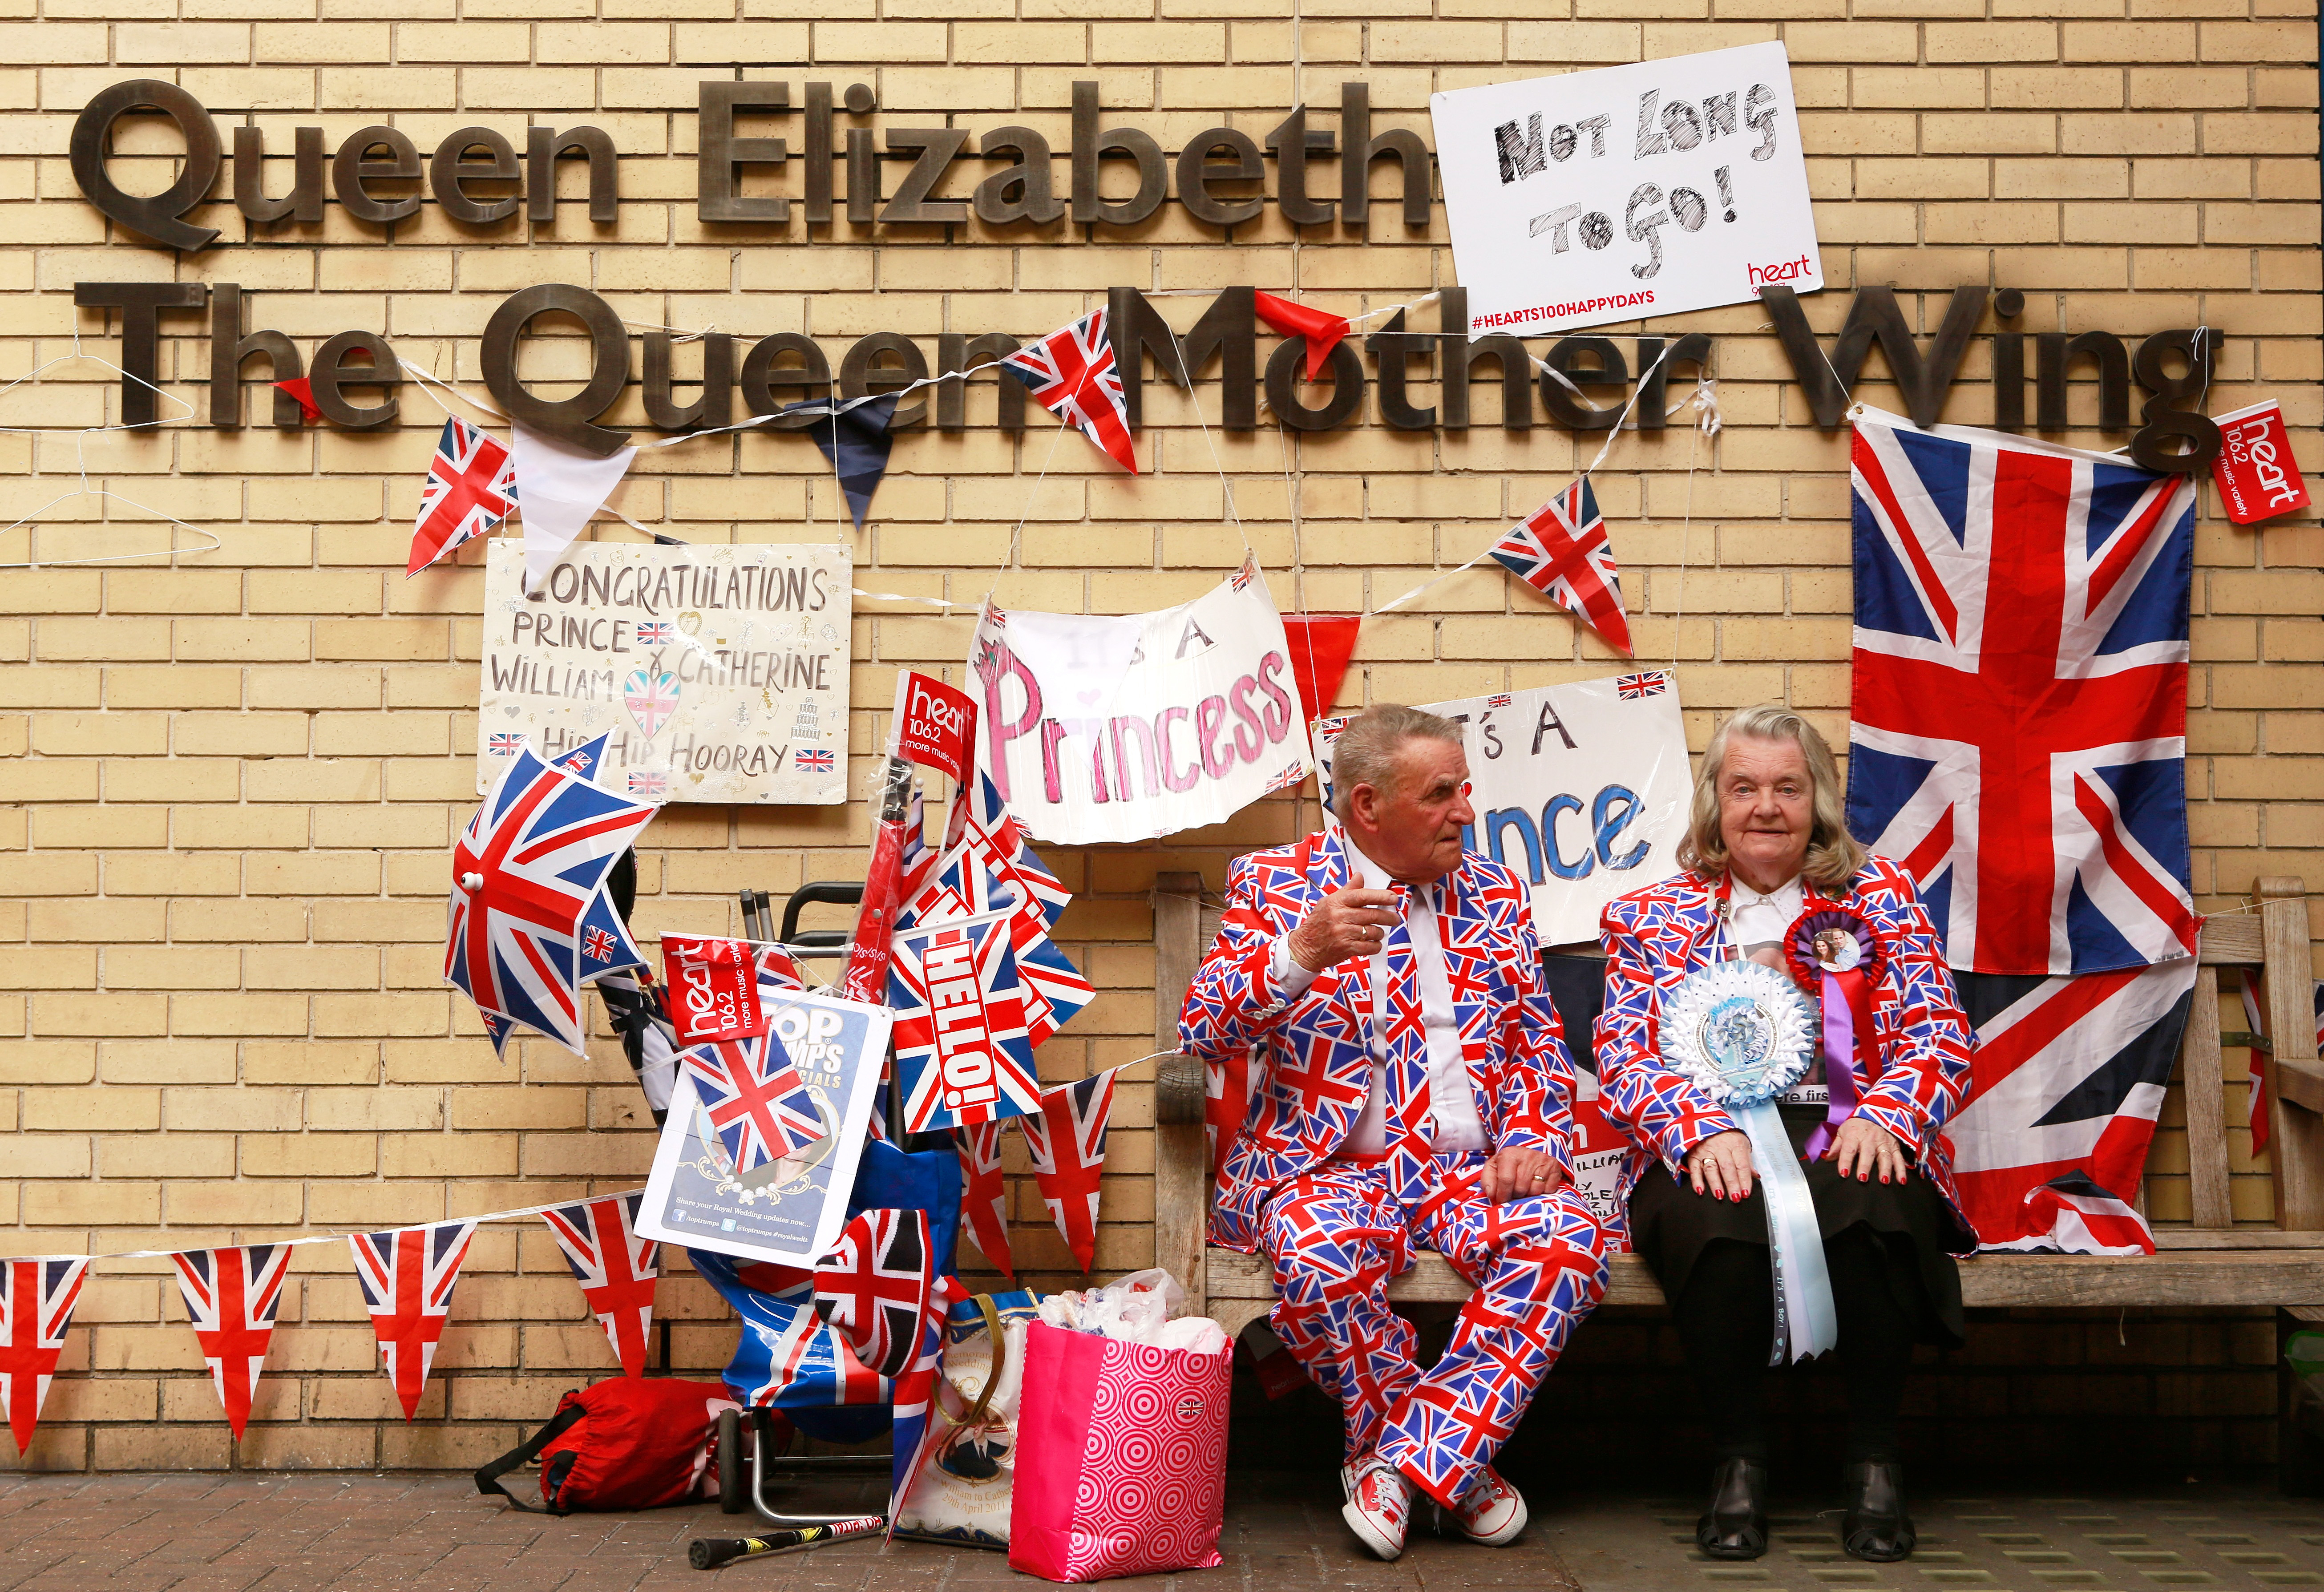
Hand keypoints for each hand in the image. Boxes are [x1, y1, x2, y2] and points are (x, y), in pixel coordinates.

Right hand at [1286, 887, 1402, 971]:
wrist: (1304, 947)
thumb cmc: (1317, 923)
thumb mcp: (1328, 902)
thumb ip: (1347, 891)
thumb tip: (1359, 877)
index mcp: (1336, 902)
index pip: (1362, 896)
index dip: (1380, 896)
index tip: (1393, 898)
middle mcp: (1339, 917)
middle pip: (1371, 915)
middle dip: (1388, 917)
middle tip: (1394, 918)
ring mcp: (1342, 933)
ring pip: (1372, 932)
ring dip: (1379, 933)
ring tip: (1378, 932)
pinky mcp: (1345, 948)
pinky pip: (1368, 947)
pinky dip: (1375, 946)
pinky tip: (1374, 943)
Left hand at [1481, 1146, 1563, 1202]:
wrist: (1527, 1154)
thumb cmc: (1508, 1165)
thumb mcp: (1493, 1168)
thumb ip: (1488, 1181)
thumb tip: (1492, 1194)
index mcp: (1509, 1154)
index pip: (1506, 1180)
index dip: (1503, 1195)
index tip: (1502, 1200)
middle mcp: (1527, 1155)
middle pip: (1521, 1188)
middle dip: (1516, 1195)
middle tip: (1514, 1193)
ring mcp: (1543, 1160)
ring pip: (1535, 1190)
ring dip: (1529, 1194)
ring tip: (1525, 1188)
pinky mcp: (1554, 1167)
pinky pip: (1549, 1190)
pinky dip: (1543, 1192)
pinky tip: (1537, 1185)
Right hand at [1684, 1129, 1755, 1200]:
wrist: (1704, 1119)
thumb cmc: (1726, 1134)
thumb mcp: (1741, 1142)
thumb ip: (1747, 1161)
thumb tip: (1755, 1176)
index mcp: (1735, 1144)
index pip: (1741, 1165)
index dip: (1744, 1180)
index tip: (1746, 1192)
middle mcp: (1720, 1147)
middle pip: (1727, 1168)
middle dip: (1731, 1184)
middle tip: (1735, 1197)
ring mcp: (1705, 1150)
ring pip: (1711, 1168)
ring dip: (1715, 1183)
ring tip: (1720, 1195)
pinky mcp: (1693, 1154)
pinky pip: (1694, 1168)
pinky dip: (1696, 1180)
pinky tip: (1700, 1190)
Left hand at [1828, 1116, 1909, 1183]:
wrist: (1876, 1112)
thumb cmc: (1857, 1126)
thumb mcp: (1843, 1131)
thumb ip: (1836, 1146)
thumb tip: (1828, 1159)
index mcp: (1854, 1135)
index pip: (1848, 1149)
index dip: (1845, 1161)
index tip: (1843, 1173)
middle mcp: (1870, 1139)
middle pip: (1868, 1153)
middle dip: (1865, 1166)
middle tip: (1862, 1179)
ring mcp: (1884, 1142)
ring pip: (1886, 1157)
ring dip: (1885, 1169)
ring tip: (1883, 1181)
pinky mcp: (1895, 1146)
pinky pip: (1899, 1159)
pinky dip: (1901, 1170)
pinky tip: (1901, 1181)